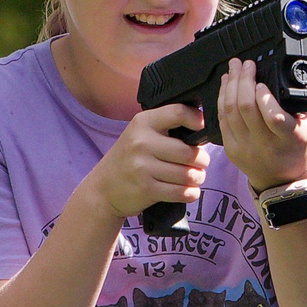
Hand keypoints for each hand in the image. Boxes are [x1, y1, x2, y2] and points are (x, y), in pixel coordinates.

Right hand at [84, 103, 209, 220]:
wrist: (103, 188)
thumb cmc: (129, 158)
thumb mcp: (140, 133)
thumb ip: (165, 127)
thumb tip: (203, 126)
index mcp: (143, 123)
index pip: (178, 113)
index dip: (198, 120)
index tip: (203, 129)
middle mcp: (142, 142)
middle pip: (190, 152)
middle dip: (202, 160)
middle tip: (200, 163)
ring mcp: (142, 167)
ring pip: (188, 174)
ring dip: (197, 178)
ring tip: (194, 177)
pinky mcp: (147, 189)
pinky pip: (181, 192)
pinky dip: (190, 193)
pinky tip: (188, 191)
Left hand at [216, 58, 306, 191]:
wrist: (282, 178)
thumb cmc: (297, 145)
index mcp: (289, 137)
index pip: (273, 117)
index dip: (264, 97)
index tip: (262, 81)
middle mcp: (266, 145)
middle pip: (246, 108)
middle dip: (242, 80)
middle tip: (245, 64)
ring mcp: (246, 148)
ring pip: (230, 111)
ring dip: (230, 85)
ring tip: (234, 69)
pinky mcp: (231, 150)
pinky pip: (222, 120)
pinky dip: (221, 99)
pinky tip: (226, 85)